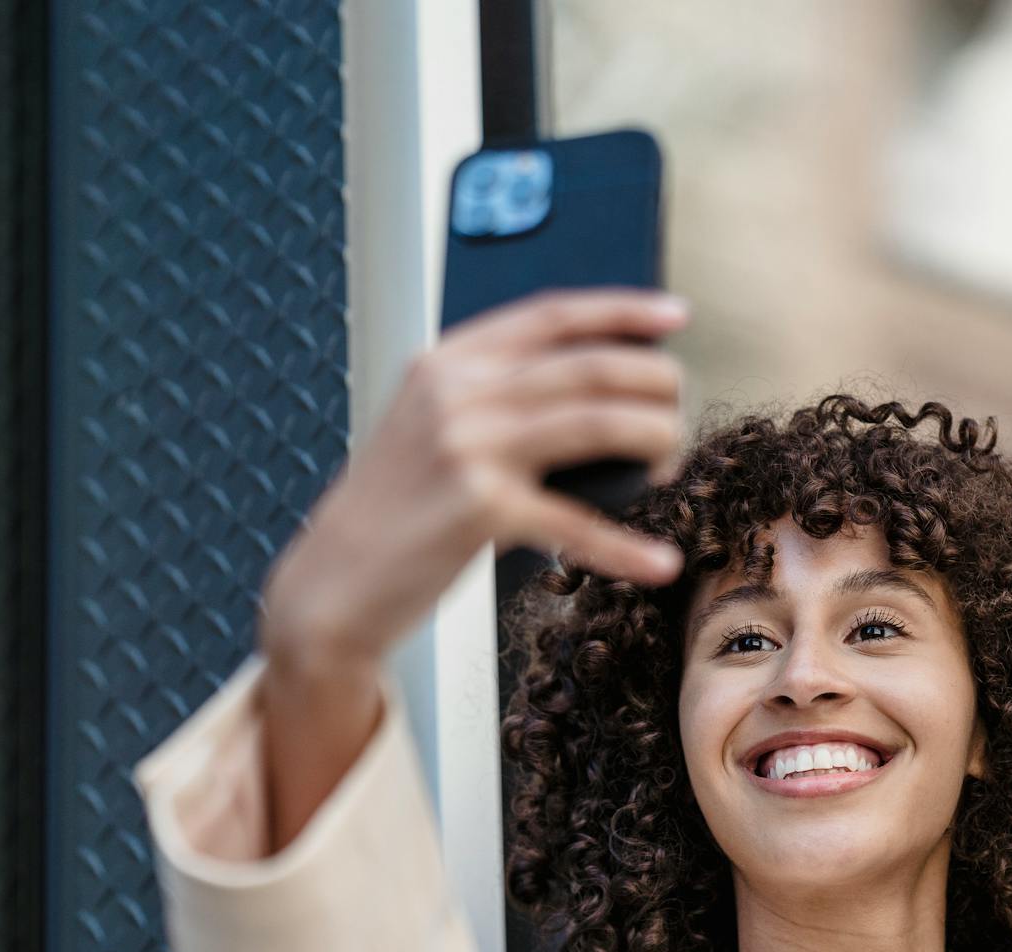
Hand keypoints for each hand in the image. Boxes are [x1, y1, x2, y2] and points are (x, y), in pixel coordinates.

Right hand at [259, 285, 688, 673]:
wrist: (333, 581)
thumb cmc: (395, 510)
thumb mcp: (431, 427)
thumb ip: (494, 397)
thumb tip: (597, 394)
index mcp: (449, 360)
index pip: (552, 315)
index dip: (621, 310)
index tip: (674, 317)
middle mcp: (459, 391)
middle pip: (591, 366)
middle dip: (656, 386)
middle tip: (678, 417)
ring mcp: (469, 446)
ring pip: (599, 421)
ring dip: (656, 441)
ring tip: (671, 468)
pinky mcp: (480, 508)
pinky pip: (578, 521)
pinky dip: (626, 547)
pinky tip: (660, 562)